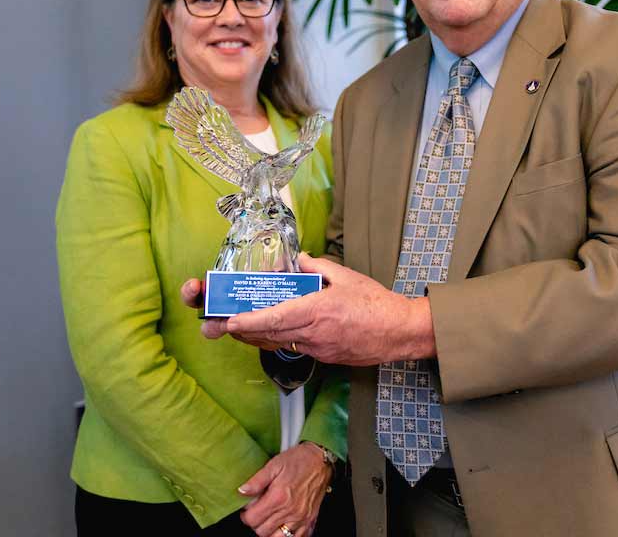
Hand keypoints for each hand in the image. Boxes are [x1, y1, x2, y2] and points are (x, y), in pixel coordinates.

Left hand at [179, 254, 435, 364]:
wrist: (400, 332)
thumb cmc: (376, 303)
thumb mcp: (347, 276)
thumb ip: (319, 266)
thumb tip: (300, 259)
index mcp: (318, 310)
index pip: (276, 317)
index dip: (249, 321)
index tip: (229, 321)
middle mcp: (314, 333)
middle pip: (269, 335)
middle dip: (241, 331)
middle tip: (218, 326)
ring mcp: (319, 348)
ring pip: (279, 343)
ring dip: (256, 337)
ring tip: (236, 329)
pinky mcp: (325, 357)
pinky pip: (295, 348)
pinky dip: (278, 341)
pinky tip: (269, 333)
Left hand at [238, 442, 331, 536]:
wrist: (320, 460)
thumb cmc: (298, 460)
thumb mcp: (274, 465)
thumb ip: (256, 481)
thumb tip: (241, 492)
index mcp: (278, 497)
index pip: (252, 520)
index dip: (246, 516)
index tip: (248, 510)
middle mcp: (290, 511)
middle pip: (262, 531)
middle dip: (256, 523)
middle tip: (258, 512)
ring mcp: (301, 518)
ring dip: (270, 531)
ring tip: (270, 519)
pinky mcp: (310, 520)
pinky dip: (288, 535)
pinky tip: (284, 526)